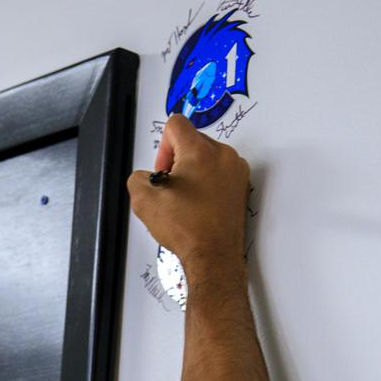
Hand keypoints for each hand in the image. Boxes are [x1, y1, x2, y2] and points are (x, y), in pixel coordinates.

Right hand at [127, 114, 250, 279]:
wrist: (214, 256)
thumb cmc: (187, 229)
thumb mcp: (144, 201)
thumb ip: (138, 178)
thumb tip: (147, 178)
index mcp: (200, 151)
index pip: (176, 124)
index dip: (162, 147)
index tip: (164, 171)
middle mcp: (223, 155)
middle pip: (192, 140)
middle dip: (178, 161)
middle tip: (172, 190)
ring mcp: (236, 170)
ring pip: (207, 157)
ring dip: (193, 172)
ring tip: (187, 200)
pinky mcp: (242, 186)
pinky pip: (219, 172)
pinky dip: (208, 183)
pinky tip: (199, 205)